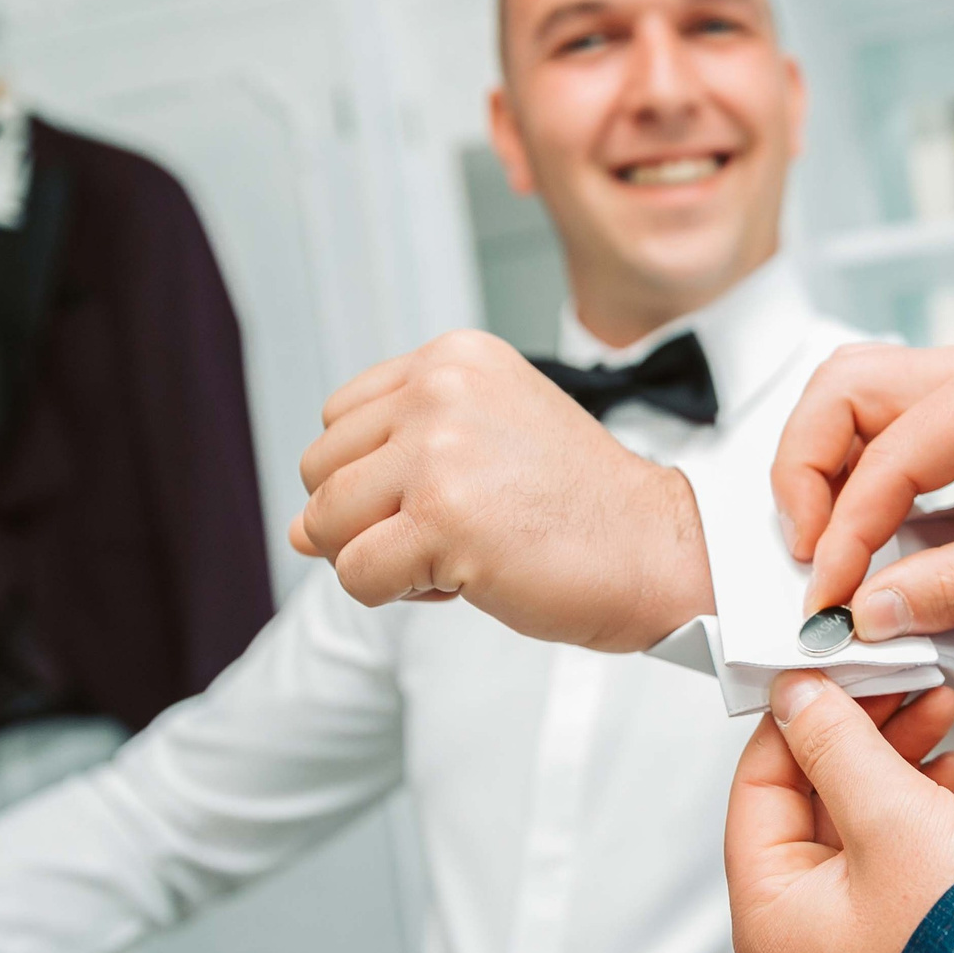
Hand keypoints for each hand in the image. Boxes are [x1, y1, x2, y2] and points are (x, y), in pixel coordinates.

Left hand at [293, 330, 713, 651]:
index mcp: (452, 358)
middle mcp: (440, 389)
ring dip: (379, 557)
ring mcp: (438, 450)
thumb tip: (297, 529)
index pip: (340, 420)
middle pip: (320, 470)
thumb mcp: (486, 445)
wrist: (657, 548)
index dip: (377, 477)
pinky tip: (463, 579)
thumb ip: (391, 466)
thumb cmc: (578, 505)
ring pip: (325, 522)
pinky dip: (396, 593)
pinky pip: (356, 574)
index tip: (451, 493)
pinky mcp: (441, 518)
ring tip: (458, 552)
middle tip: (454, 530)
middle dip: (367, 518)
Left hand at [724, 672, 953, 952]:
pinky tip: (949, 766)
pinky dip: (916, 797)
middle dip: (856, 734)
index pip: (757, 790)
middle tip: (894, 686)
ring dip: (893, 757)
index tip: (826, 674)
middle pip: (807, 800)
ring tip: (935, 711)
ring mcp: (855, 936)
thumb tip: (798, 697)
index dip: (794, 723)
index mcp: (771, 920)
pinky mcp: (904, 930)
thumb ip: (835, 744)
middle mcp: (804, 936)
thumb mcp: (889, 817)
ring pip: (855, 818)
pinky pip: (892, 847)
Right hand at [771, 343, 953, 638]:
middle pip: (843, 390)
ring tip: (823, 542)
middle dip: (806, 473)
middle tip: (809, 556)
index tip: (832, 598)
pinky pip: (875, 423)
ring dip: (819, 465)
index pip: (891, 452)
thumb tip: (872, 613)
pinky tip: (853, 526)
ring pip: (848, 396)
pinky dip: (847, 470)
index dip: (848, 532)